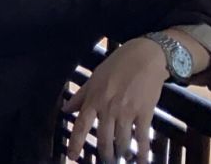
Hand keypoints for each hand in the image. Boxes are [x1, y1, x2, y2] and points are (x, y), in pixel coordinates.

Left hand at [63, 38, 168, 162]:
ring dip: (121, 153)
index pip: (81, 125)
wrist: (144, 57)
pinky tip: (142, 160)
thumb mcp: (94, 78)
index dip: (75, 142)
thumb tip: (66, 110)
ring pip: (121, 140)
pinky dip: (142, 151)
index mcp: (94, 100)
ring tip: (122, 159)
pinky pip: (142, 137)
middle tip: (105, 162)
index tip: (72, 156)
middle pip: (103, 138)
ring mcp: (127, 112)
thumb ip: (80, 96)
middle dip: (104, 154)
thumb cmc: (117, 65)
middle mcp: (108, 108)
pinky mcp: (144, 113)